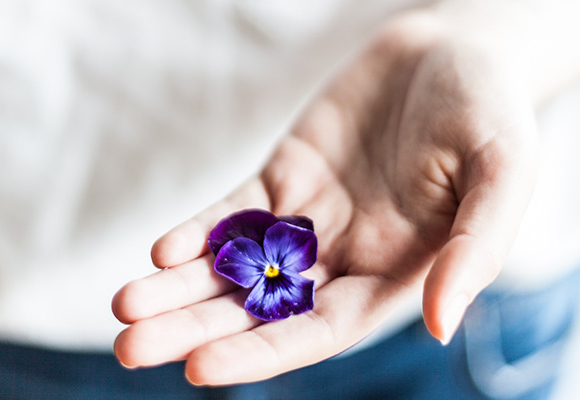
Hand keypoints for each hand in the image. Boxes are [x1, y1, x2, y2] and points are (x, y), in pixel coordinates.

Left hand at [112, 12, 537, 384]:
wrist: (453, 49)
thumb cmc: (490, 112)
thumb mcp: (503, 173)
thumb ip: (476, 249)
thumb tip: (441, 323)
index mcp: (392, 274)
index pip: (317, 330)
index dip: (261, 352)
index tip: (201, 367)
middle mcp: (343, 256)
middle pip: (259, 308)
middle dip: (196, 328)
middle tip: (131, 347)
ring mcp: (309, 217)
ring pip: (235, 264)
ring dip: (179, 285)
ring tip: (125, 305)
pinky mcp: (284, 175)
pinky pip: (235, 210)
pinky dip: (199, 231)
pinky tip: (163, 249)